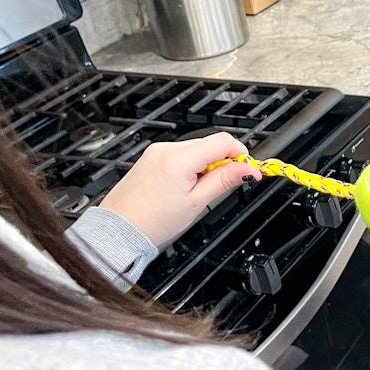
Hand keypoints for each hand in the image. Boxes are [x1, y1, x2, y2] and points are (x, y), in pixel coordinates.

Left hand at [100, 132, 261, 246]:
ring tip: (199, 191)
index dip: (240, 154)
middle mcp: (166, 148)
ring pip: (197, 149)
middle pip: (210, 144)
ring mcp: (157, 151)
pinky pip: (182, 154)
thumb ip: (225, 180)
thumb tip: (248, 169)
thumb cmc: (153, 220)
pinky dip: (191, 166)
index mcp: (179, 158)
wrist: (121, 228)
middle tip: (224, 186)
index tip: (247, 169)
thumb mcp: (197, 202)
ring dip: (207, 165)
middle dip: (223, 162)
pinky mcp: (152, 156)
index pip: (223, 141)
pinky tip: (186, 187)